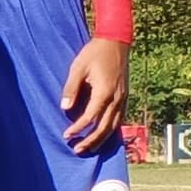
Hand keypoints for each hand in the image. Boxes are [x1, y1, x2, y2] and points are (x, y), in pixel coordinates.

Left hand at [58, 37, 129, 152]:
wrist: (116, 40)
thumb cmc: (94, 52)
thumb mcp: (78, 68)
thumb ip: (71, 89)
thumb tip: (65, 108)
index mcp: (104, 92)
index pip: (90, 118)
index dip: (78, 128)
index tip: (66, 135)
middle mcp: (117, 98)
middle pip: (104, 128)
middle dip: (91, 141)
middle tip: (77, 149)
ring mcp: (123, 98)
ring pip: (114, 126)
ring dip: (102, 139)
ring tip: (90, 147)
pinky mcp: (125, 96)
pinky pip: (120, 118)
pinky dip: (111, 129)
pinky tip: (103, 134)